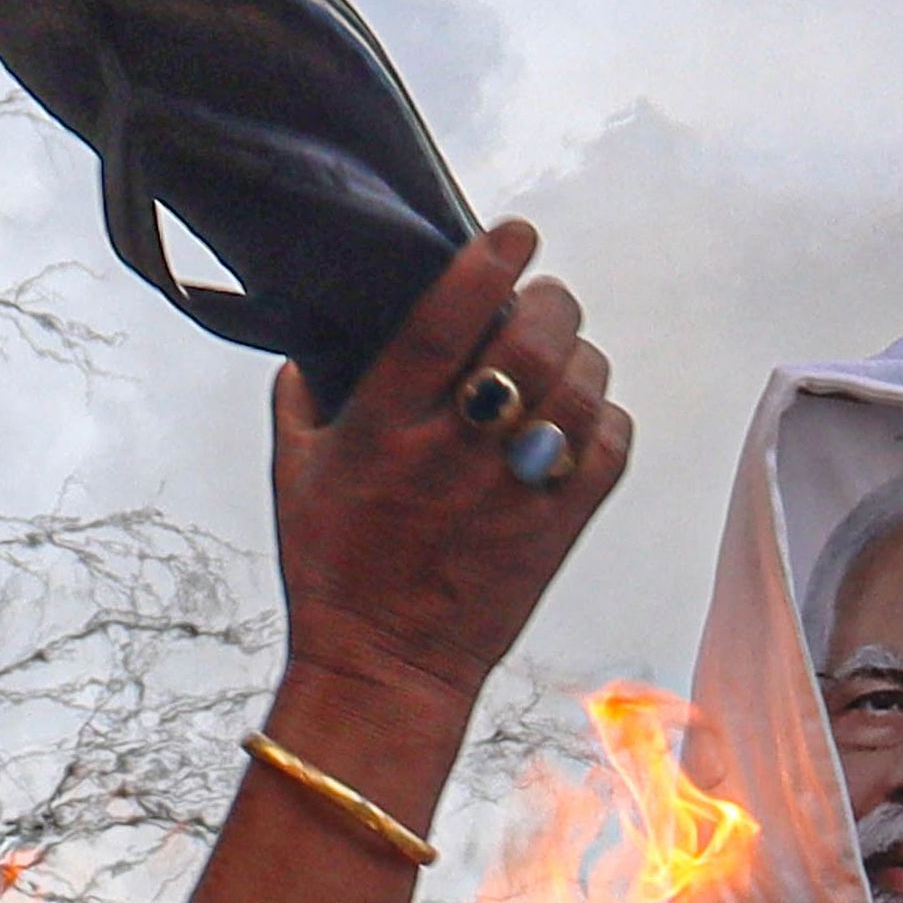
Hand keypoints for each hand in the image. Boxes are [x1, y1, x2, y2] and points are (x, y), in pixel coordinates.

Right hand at [270, 218, 630, 715]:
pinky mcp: (556, 530)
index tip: (514, 232)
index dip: (486, 265)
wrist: (384, 670)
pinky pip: (610, 448)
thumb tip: (309, 350)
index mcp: (384, 428)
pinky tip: (584, 417)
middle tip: (544, 301)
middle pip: (532, 344)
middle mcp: (452, 453)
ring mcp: (511, 491)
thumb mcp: (292, 477)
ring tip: (566, 356)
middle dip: (550, 304)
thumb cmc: (334, 573)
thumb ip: (300, 401)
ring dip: (582, 356)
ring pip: (581, 388)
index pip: (445, 323)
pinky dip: (608, 418)